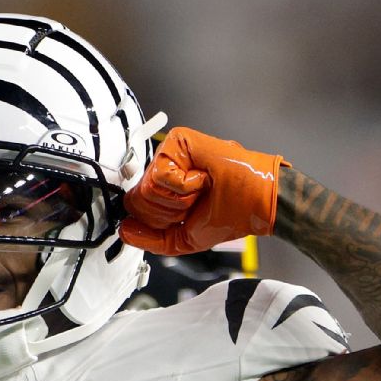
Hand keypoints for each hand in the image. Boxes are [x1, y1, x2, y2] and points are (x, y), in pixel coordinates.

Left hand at [120, 127, 288, 254]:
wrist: (255, 201)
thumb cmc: (229, 214)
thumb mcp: (182, 239)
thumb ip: (150, 239)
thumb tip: (125, 231)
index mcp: (163, 190)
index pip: (135, 208)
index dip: (155, 219)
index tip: (181, 217)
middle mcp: (163, 170)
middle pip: (137, 200)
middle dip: (167, 212)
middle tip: (193, 203)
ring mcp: (169, 154)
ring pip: (147, 188)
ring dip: (178, 200)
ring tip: (200, 190)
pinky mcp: (178, 141)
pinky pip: (161, 173)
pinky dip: (183, 185)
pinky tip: (201, 178)